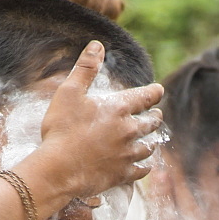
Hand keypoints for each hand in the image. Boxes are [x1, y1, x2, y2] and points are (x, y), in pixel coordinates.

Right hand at [17, 41, 165, 213]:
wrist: (59, 169)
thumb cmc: (61, 129)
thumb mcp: (69, 92)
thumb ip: (85, 68)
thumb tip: (97, 45)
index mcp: (118, 109)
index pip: (145, 97)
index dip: (154, 92)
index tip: (159, 90)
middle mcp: (129, 131)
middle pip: (151, 123)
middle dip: (155, 117)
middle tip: (157, 115)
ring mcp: (128, 154)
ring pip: (149, 147)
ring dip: (152, 141)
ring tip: (152, 140)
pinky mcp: (123, 175)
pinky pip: (142, 170)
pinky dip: (145, 167)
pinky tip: (146, 166)